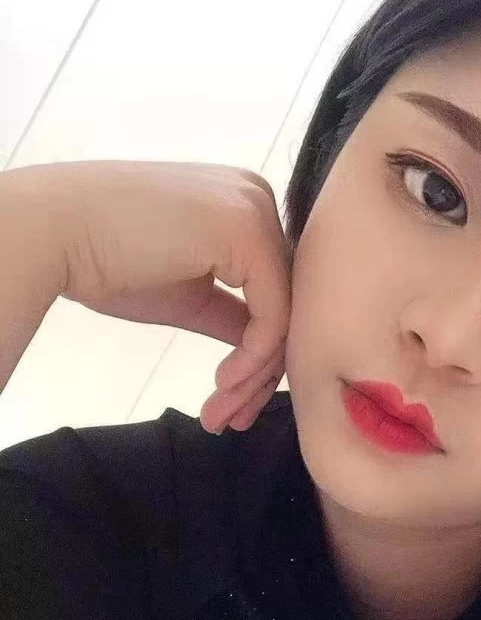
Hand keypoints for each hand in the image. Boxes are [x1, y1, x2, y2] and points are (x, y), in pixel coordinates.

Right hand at [14, 160, 291, 432]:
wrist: (55, 234)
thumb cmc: (109, 261)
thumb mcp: (188, 296)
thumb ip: (234, 316)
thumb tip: (266, 353)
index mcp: (245, 206)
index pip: (276, 291)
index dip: (261, 356)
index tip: (234, 403)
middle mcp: (259, 199)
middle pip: (286, 305)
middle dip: (260, 375)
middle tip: (231, 420)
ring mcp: (256, 211)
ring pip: (284, 316)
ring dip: (253, 378)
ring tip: (221, 415)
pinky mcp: (248, 232)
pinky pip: (272, 315)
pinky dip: (252, 359)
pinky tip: (222, 384)